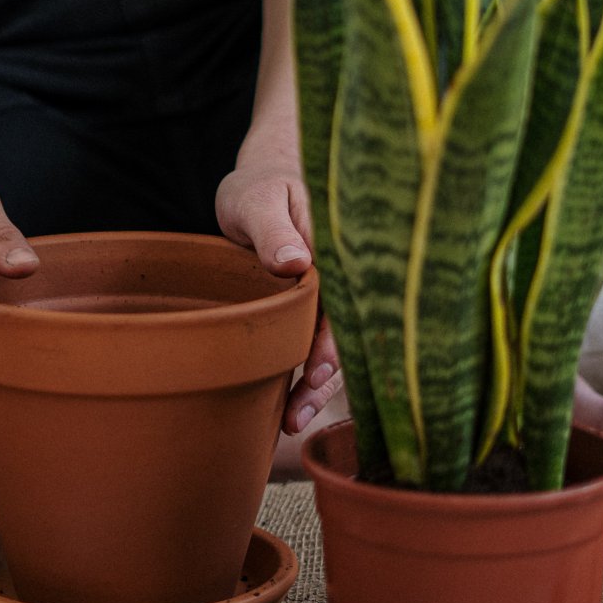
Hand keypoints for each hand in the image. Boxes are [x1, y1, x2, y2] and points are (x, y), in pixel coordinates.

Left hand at [214, 137, 342, 434]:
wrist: (262, 183)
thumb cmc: (259, 187)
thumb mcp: (257, 200)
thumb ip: (273, 229)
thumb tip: (296, 262)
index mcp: (337, 251)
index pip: (344, 304)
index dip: (334, 342)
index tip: (316, 372)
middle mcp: (343, 278)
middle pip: (345, 334)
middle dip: (327, 376)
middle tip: (299, 411)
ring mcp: (331, 296)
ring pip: (335, 346)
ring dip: (318, 385)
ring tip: (293, 420)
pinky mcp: (315, 309)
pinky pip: (319, 343)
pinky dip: (308, 374)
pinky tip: (292, 405)